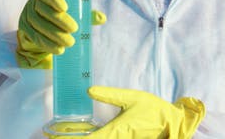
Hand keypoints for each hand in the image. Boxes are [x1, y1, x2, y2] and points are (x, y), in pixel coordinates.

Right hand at [16, 0, 105, 68]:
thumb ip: (86, 15)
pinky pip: (34, 36)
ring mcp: (27, 16)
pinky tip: (57, 50)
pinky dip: (46, 44)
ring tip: (68, 43)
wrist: (41, 34)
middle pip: (43, 9)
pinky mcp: (24, 30)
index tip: (65, 8)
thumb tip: (102, 18)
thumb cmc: (60, 20)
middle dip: (59, 20)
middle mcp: (34, 3)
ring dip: (53, 34)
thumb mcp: (74, 15)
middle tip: (74, 29)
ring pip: (38, 24)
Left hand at [45, 86, 203, 137]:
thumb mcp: (131, 97)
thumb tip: (89, 90)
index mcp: (117, 131)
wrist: (172, 121)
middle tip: (52, 136)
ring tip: (62, 135)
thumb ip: (110, 95)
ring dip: (83, 138)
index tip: (55, 138)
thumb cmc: (153, 109)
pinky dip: (92, 138)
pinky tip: (83, 134)